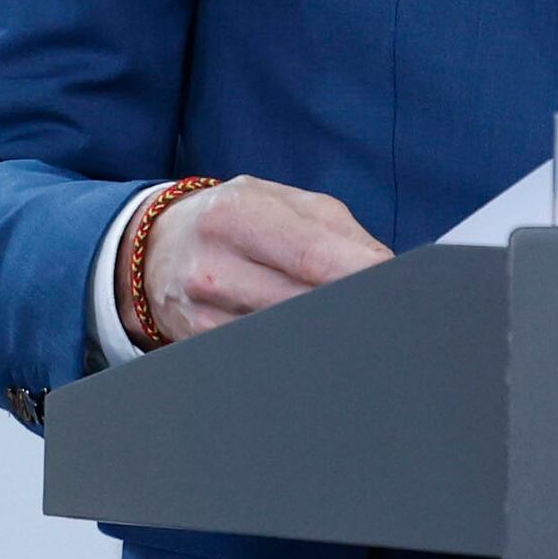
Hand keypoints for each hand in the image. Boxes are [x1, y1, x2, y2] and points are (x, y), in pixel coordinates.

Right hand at [143, 175, 389, 343]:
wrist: (156, 250)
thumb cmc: (233, 219)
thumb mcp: (279, 202)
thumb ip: (337, 232)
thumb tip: (389, 272)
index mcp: (235, 212)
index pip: (313, 255)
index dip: (363, 277)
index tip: (401, 290)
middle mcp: (212, 264)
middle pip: (303, 303)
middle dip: (351, 308)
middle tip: (385, 312)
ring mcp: (203, 314)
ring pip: (288, 337)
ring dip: (327, 334)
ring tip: (347, 323)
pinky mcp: (202, 348)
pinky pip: (265, 356)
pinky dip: (297, 351)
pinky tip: (308, 339)